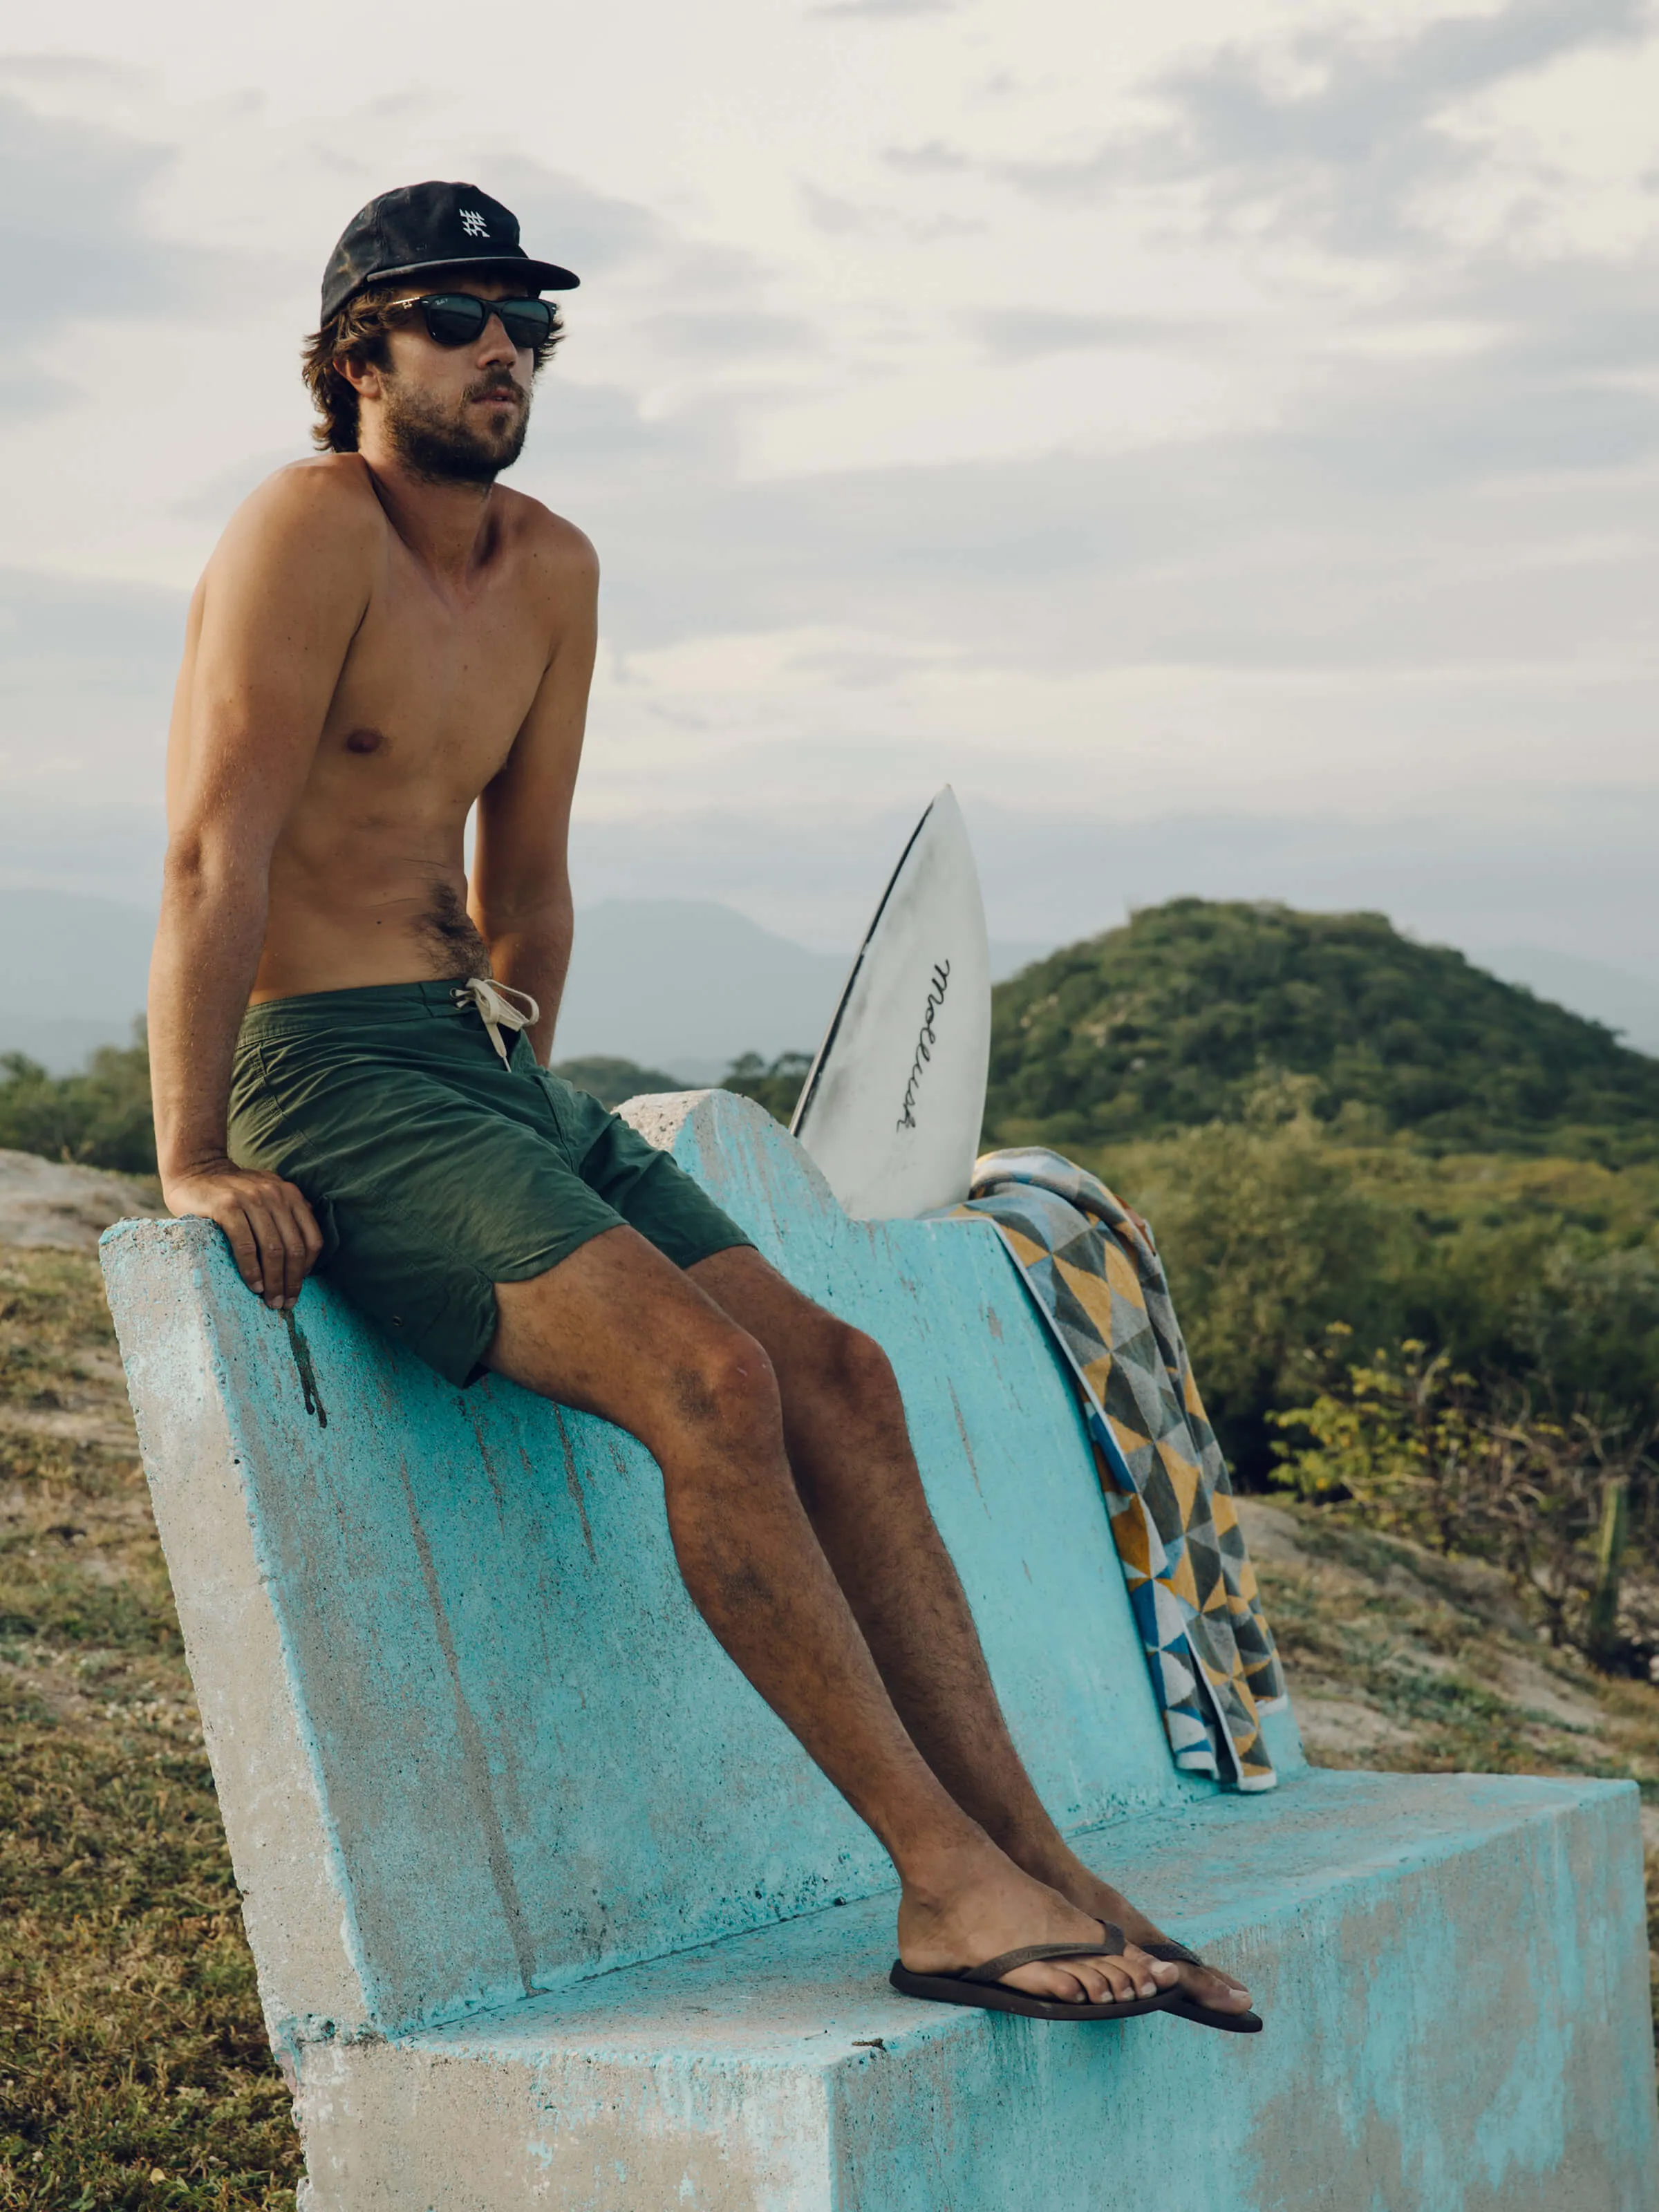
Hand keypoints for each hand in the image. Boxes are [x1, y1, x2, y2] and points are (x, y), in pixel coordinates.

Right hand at [161, 1159, 322, 1310]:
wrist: (194, 1171)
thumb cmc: (232, 1192)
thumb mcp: (267, 1193)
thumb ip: (288, 1212)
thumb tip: (310, 1246)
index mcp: (289, 1194)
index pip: (311, 1238)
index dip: (308, 1268)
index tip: (298, 1287)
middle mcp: (275, 1194)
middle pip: (293, 1247)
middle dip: (292, 1281)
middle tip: (285, 1303)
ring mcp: (251, 1199)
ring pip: (272, 1249)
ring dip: (274, 1281)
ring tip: (271, 1301)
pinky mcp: (227, 1207)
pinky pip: (246, 1245)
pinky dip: (252, 1269)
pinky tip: (254, 1285)